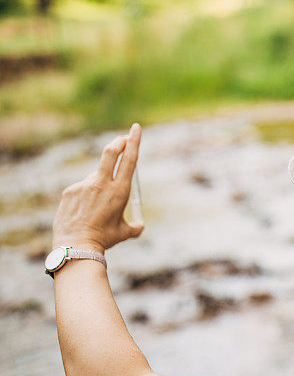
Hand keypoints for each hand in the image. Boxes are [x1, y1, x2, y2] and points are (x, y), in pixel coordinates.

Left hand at [52, 124, 144, 252]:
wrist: (76, 245)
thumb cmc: (104, 239)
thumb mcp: (125, 232)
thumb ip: (135, 225)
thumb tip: (140, 224)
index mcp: (119, 191)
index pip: (129, 160)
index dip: (133, 142)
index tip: (135, 129)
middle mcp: (101, 184)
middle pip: (110, 153)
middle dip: (118, 142)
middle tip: (123, 138)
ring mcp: (84, 186)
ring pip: (96, 177)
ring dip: (100, 185)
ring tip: (96, 209)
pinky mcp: (70, 191)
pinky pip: (82, 189)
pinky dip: (86, 197)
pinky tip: (83, 213)